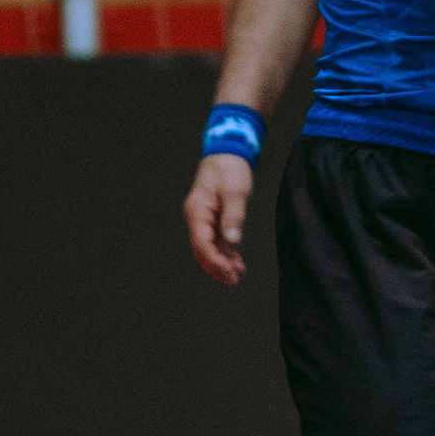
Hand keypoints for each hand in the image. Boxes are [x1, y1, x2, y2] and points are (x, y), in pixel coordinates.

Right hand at [184, 153, 254, 284]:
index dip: (215, 261)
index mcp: (197, 213)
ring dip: (222, 262)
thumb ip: (234, 217)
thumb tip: (233, 241)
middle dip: (216, 267)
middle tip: (233, 280)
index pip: (202, 244)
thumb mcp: (235, 192)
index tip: (229, 273)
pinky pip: (217, 240)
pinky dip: (226, 252)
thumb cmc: (229, 171)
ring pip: (210, 247)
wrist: (226, 155)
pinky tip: (237, 262)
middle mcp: (197, 218)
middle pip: (203, 250)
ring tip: (237, 276)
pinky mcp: (214, 218)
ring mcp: (204, 219)